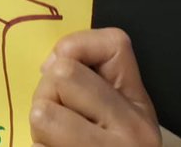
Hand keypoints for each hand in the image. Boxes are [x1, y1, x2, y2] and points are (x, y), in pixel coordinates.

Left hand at [30, 28, 160, 146]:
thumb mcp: (112, 109)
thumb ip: (88, 75)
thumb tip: (52, 62)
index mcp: (140, 108)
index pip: (112, 43)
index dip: (78, 50)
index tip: (77, 78)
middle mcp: (133, 132)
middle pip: (61, 74)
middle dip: (49, 91)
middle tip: (61, 115)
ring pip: (42, 111)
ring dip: (40, 126)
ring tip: (58, 139)